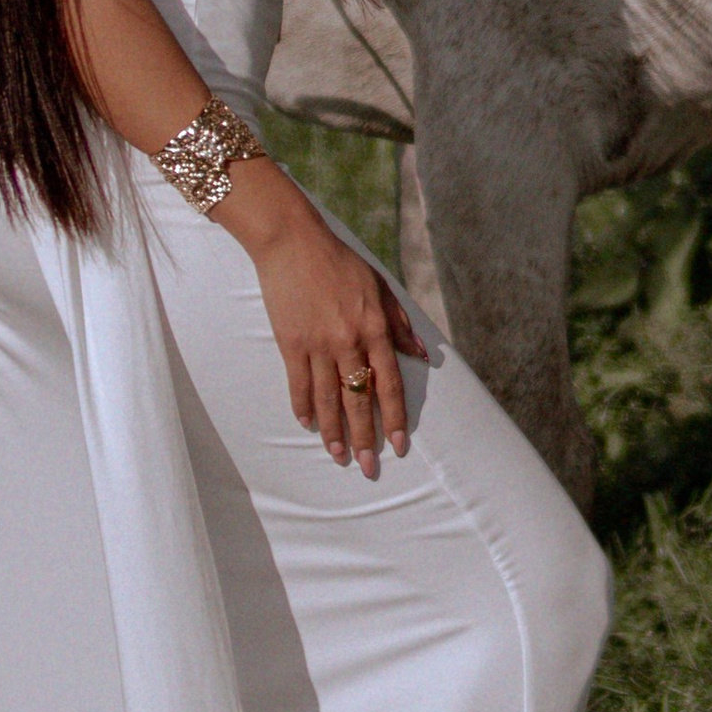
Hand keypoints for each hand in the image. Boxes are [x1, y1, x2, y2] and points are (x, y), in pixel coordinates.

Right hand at [216, 162, 428, 474]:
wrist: (294, 244)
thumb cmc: (340, 263)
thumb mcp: (380, 287)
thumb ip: (399, 323)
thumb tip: (420, 355)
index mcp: (374, 328)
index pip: (388, 383)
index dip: (393, 417)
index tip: (398, 445)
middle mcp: (348, 341)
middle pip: (359, 399)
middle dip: (365, 437)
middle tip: (369, 468)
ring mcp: (317, 345)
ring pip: (328, 399)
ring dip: (334, 432)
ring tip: (340, 457)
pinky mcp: (290, 343)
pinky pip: (299, 385)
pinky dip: (303, 408)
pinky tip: (308, 425)